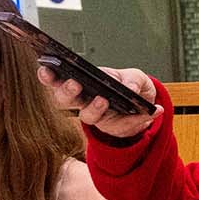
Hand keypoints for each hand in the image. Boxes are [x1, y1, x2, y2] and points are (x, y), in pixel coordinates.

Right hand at [39, 65, 158, 138]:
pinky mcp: (113, 129)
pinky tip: (153, 111)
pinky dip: (137, 119)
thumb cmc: (131, 84)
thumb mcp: (135, 76)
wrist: (145, 104)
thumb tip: (129, 88)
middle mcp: (85, 102)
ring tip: (104, 99)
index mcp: (83, 83)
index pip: (59, 80)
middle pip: (66, 101)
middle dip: (67, 92)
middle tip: (75, 84)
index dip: (49, 77)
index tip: (45, 70)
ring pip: (88, 117)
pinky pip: (122, 126)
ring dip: (94, 108)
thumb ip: (132, 79)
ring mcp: (97, 117)